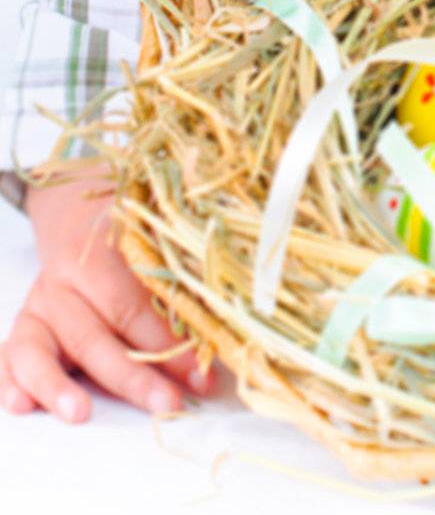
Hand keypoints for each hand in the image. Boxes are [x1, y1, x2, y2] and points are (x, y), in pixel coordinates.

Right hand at [0, 160, 217, 421]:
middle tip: (165, 402)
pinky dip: (11, 382)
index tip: (200, 374)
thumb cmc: (129, 239)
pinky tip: (22, 404)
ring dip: (60, 386)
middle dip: (132, 376)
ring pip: (41, 350)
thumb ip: (176, 291)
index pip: (133, 306)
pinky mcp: (23, 330)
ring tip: (79, 413)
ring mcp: (37, 307)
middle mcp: (62, 281)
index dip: (167, 343)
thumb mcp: (154, 248)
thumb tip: (217, 343)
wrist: (81, 218)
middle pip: (94, 335)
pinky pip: (11, 359)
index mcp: (98, 255)